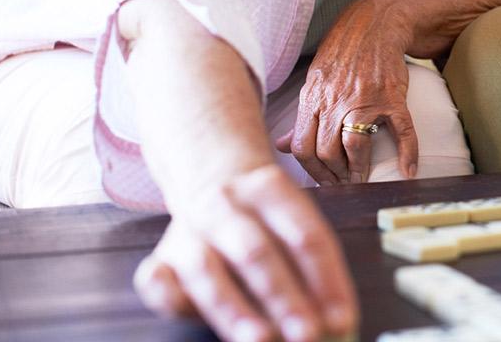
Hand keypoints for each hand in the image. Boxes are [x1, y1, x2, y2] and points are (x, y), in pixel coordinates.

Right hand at [133, 164, 357, 341]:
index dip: (326, 279)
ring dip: (235, 309)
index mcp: (270, 189)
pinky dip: (174, 301)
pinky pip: (157, 280)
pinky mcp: (161, 256)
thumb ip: (314, 265)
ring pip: (207, 270)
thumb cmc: (265, 215)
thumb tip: (339, 323)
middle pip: (256, 252)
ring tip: (262, 340)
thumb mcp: (294, 217)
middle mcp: (225, 205)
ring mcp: (188, 230)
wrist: (210, 175)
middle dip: (284, 297)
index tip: (343, 318)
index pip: (305, 236)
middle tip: (308, 334)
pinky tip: (193, 317)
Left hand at [277, 0, 417, 183]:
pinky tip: (408, 170)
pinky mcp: (392, 96)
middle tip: (343, 182)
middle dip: (334, 175)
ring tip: (362, 178)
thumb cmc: (344, 52)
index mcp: (313, 98)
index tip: (323, 179)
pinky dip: (407, 153)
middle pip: (325, 151)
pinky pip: (401, 130)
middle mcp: (335, 100)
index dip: (312, 171)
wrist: (375, 23)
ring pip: (354, 144)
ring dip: (358, 169)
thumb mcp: (315, 81)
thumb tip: (283, 145)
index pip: (302, 146)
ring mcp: (364, 98)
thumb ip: (302, 116)